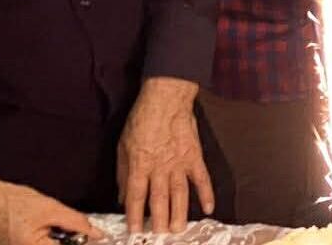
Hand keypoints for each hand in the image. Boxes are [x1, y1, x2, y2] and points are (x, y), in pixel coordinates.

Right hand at [0, 177, 103, 244]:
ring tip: (49, 230)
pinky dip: (45, 241)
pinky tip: (41, 233)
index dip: (85, 243)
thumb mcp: (49, 208)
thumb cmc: (6, 202)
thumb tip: (96, 233)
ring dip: (56, 240)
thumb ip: (76, 222)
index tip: (96, 239)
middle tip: (71, 232)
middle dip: (69, 241)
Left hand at [117, 77, 213, 232]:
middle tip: (160, 235)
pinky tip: (209, 207)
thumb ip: (122, 171)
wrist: (166, 99)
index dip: (134, 216)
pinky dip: (206, 193)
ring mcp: (180, 163)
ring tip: (178, 229)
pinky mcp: (195, 156)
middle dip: (158, 220)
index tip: (135, 231)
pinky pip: (202, 178)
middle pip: (159, 200)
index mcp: (140, 165)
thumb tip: (122, 195)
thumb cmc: (141, 120)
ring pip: (180, 194)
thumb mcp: (123, 145)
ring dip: (179, 213)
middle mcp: (160, 168)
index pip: (135, 196)